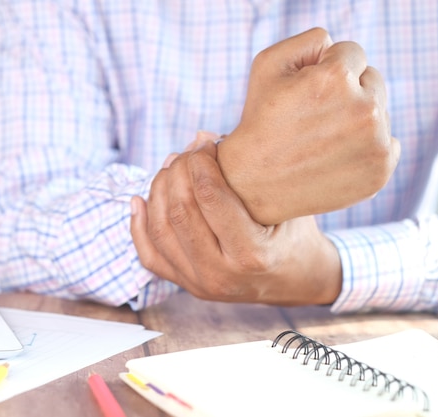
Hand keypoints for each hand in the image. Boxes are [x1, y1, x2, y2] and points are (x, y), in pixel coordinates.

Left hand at [130, 139, 341, 305]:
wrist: (298, 282)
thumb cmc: (296, 234)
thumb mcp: (286, 203)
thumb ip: (246, 171)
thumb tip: (199, 136)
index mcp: (251, 255)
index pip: (210, 197)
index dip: (201, 162)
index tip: (206, 145)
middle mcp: (220, 275)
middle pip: (180, 212)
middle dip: (178, 172)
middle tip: (186, 153)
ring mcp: (199, 284)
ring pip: (160, 231)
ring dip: (158, 191)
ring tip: (169, 167)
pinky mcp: (186, 285)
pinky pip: (150, 255)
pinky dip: (139, 226)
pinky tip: (140, 200)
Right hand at [217, 27, 399, 224]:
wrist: (255, 184)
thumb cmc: (260, 121)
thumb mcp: (268, 64)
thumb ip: (310, 40)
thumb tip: (338, 49)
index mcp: (336, 78)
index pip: (353, 53)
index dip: (327, 70)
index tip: (307, 93)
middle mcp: (363, 109)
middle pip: (373, 80)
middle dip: (348, 92)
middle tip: (314, 118)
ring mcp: (375, 144)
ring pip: (380, 113)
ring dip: (357, 120)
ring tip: (321, 140)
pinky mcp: (380, 171)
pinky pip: (389, 144)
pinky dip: (368, 148)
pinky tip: (337, 157)